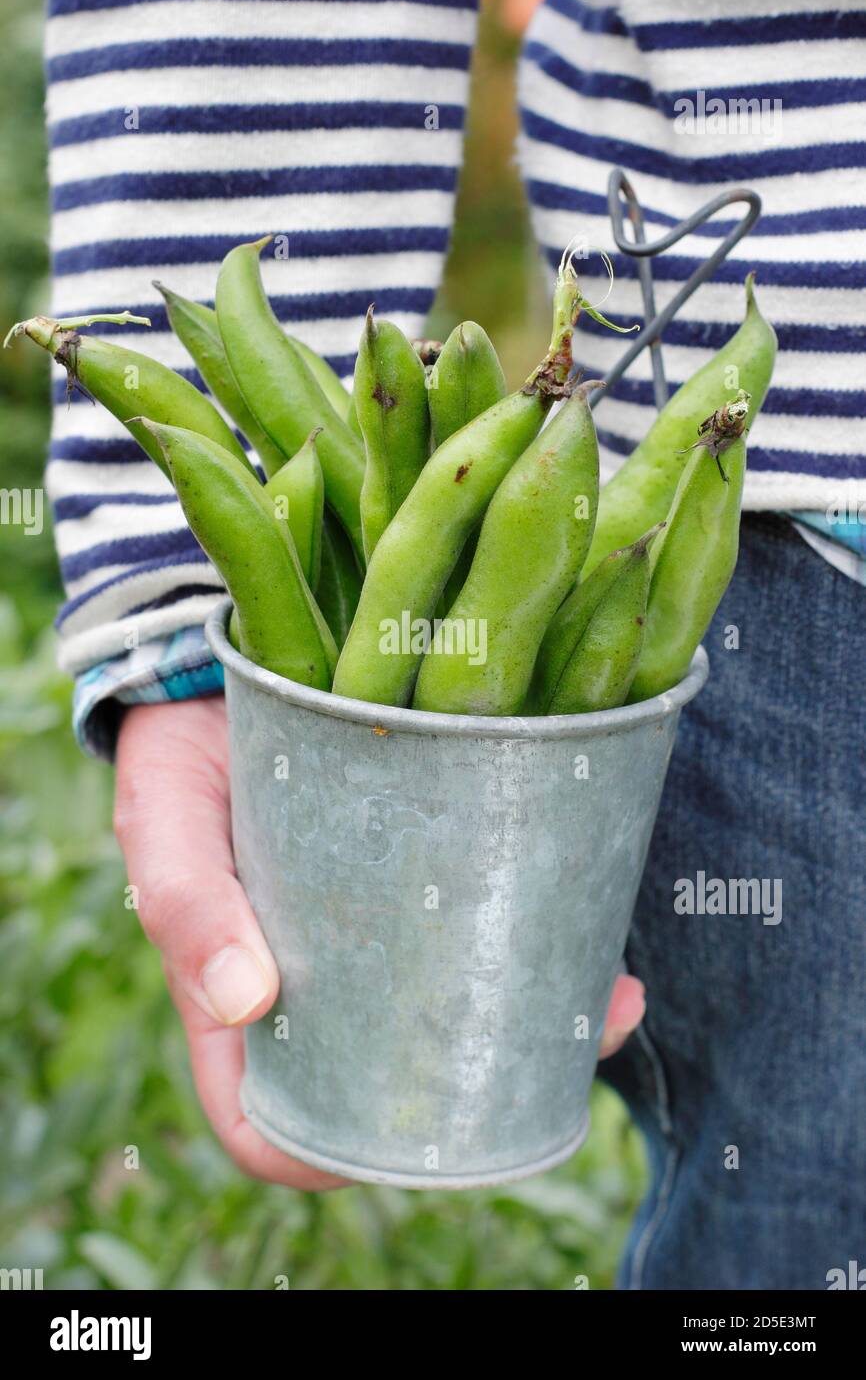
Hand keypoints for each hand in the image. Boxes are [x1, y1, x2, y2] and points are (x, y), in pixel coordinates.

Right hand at [114, 698, 643, 1185]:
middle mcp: (318, 983)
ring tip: (605, 1005)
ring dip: (530, 1029)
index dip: (322, 1157)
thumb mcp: (167, 820)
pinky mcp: (431, 876)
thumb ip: (187, 901)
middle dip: (469, 1097)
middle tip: (550, 1061)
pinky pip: (485, 935)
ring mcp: (381, 934)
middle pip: (387, 1083)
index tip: (405, 1144)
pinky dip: (542, 951)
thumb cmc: (183, 754)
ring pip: (454, 1015)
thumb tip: (245, 1002)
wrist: (245, 651)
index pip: (269, 1120)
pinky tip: (602, 945)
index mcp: (238, 1000)